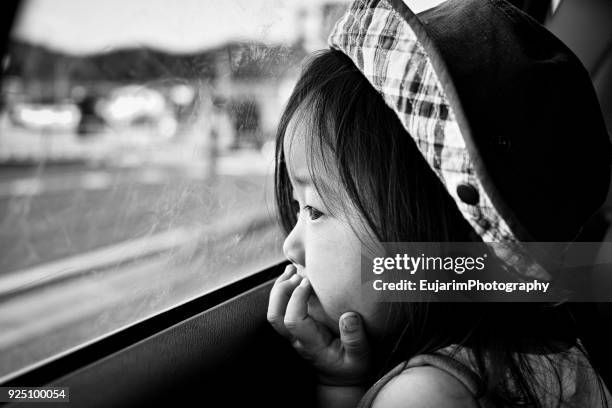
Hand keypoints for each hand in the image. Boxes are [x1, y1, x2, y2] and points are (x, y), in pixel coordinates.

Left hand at [267, 265, 371, 385]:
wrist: (340, 378)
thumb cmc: (351, 367)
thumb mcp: (360, 358)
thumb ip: (355, 339)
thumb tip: (349, 316)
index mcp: (311, 344)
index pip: (293, 321)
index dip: (297, 298)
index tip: (309, 282)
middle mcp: (297, 338)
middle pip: (275, 315)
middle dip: (282, 290)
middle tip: (298, 273)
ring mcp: (293, 333)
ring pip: (274, 310)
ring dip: (279, 288)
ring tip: (293, 269)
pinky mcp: (296, 326)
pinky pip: (281, 307)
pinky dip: (284, 290)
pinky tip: (295, 275)